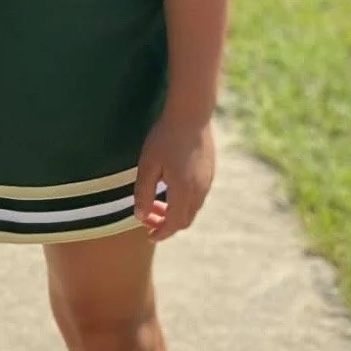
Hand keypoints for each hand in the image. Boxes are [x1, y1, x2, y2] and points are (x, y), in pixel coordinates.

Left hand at [133, 116, 214, 241]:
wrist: (191, 114)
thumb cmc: (164, 138)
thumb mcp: (147, 165)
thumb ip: (143, 193)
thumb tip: (140, 216)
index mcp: (184, 191)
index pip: (174, 224)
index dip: (161, 233)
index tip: (149, 235)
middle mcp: (199, 190)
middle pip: (185, 219)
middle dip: (166, 224)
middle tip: (148, 219)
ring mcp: (207, 181)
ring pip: (192, 208)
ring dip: (174, 212)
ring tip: (155, 204)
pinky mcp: (210, 172)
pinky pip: (197, 196)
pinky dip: (182, 201)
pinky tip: (169, 189)